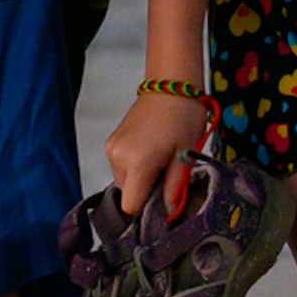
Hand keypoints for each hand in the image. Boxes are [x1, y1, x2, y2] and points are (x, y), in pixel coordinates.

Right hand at [104, 86, 209, 216]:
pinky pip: (120, 166)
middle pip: (127, 194)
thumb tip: (169, 213)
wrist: (171, 83)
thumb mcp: (185, 156)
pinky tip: (150, 149)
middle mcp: (117, 157)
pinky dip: (134, 165)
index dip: (147, 207)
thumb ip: (174, 189)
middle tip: (166, 170)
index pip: (130, 206)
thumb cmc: (183, 116)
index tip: (163, 196)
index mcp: (137, 162)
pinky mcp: (110, 141)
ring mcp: (111, 148)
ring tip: (160, 156)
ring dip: (140, 177)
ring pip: (124, 181)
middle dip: (146, 190)